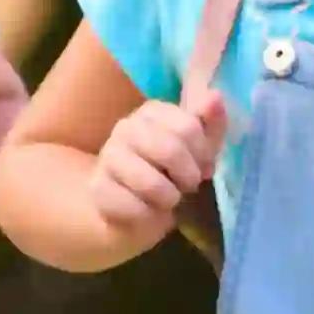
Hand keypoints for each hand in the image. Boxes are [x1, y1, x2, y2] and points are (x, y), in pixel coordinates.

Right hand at [90, 89, 228, 251]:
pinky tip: (147, 210)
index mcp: (152, 112)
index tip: (202, 166)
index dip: (203, 155)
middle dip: (188, 177)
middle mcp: (125, 128)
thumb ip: (211, 123)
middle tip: (187, 186)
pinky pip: (136, 208)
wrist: (134, 206)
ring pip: (153, 184)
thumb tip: (214, 97)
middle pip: (171, 151)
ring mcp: (108, 157)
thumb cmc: (171, 171)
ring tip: (167, 198)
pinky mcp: (98, 188)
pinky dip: (150, 217)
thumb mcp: (199, 148)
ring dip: (170, 199)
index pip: (189, 127)